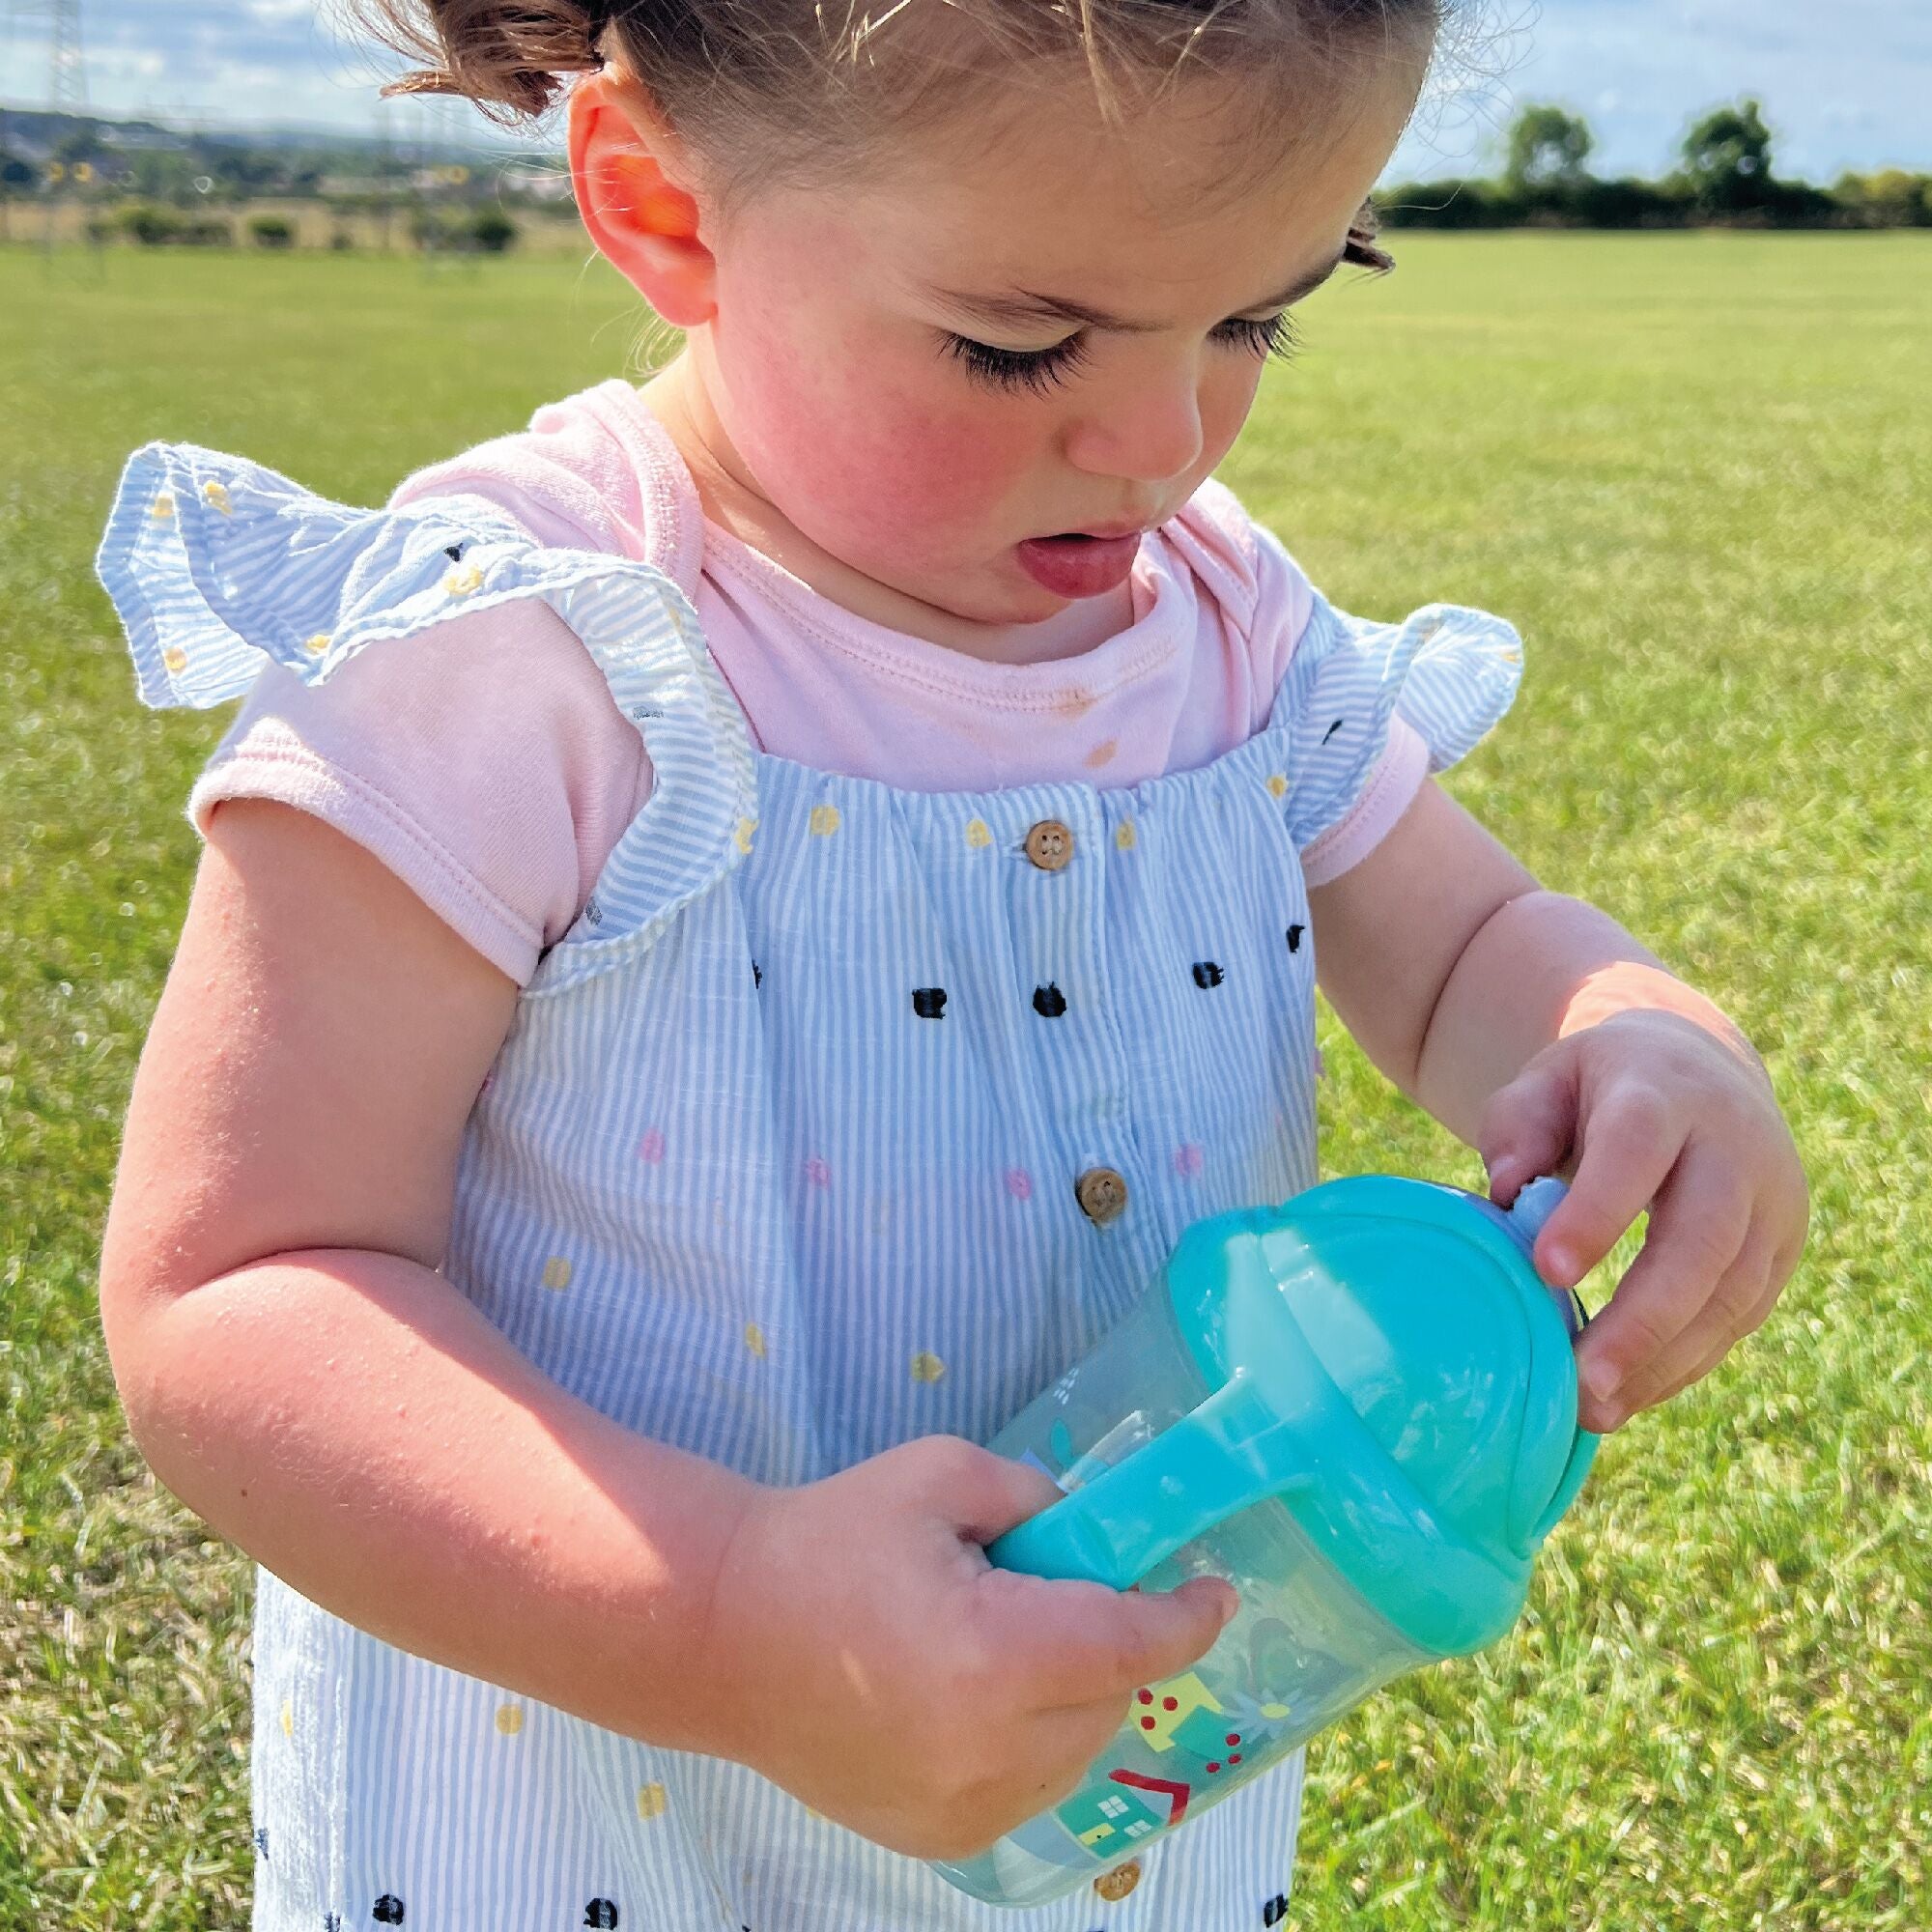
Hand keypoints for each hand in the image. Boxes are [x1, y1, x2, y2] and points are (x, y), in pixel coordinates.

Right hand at [691, 1435, 1236, 1860]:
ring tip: (1012, 1641)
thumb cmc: (826, 1540)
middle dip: (1111, 1643)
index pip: (1131, 1646)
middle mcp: (989, 1752)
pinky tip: (979, 1695)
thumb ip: (1033, 1496)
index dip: (1186, 1618)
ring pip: (1075, 1754)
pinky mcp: (938, 1837)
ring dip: (1074, 1698)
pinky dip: (1031, 1744)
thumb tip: (1089, 1529)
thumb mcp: (938, 1477)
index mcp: (994, 1657)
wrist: (721, 1633)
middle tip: (1071, 1590)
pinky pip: (1028, 1789)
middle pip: (1109, 1699)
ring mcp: (963, 1808)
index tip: (1215, 1591)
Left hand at [1478, 1008, 1808, 1435]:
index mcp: (1664, 1093)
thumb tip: (1504, 1191)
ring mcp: (1771, 1200)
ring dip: (1665, 1359)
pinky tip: (1628, 1396)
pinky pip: (1741, 1317)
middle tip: (1582, 1380)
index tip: (1547, 1272)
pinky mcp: (1781, 1249)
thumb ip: (1517, 1126)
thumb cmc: (1596, 1088)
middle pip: (1704, 1238)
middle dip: (1644, 1317)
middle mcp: (1734, 1146)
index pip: (1637, 1149)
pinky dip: (1684, 1363)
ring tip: (1594, 1409)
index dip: (1597, 1212)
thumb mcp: (1545, 1081)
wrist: (1697, 1072)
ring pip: (1733, 1292)